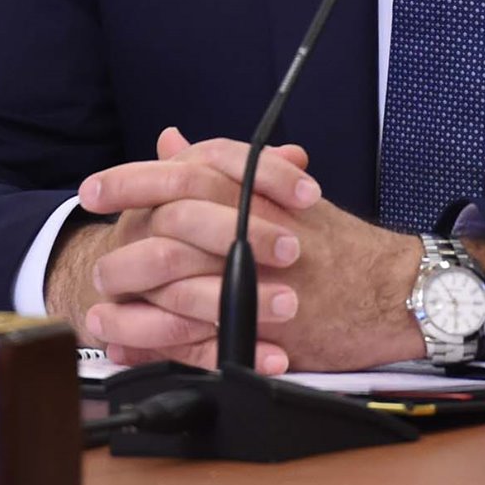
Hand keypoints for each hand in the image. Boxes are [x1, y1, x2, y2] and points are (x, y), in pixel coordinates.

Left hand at [80, 134, 436, 373]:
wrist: (392, 292)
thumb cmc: (338, 243)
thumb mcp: (278, 193)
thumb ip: (219, 168)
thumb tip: (170, 141)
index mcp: (251, 190)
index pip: (181, 173)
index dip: (130, 180)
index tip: (92, 188)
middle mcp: (249, 226)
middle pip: (170, 220)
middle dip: (122, 235)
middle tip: (92, 246)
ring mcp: (253, 276)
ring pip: (176, 279)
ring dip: (131, 289)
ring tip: (99, 297)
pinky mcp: (259, 324)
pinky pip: (194, 333)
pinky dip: (156, 340)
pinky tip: (126, 344)